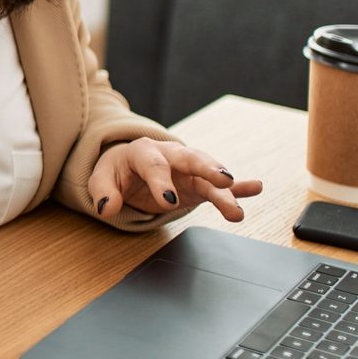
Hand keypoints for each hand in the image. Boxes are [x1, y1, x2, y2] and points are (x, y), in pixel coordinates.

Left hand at [89, 139, 263, 222]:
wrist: (130, 165)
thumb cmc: (118, 170)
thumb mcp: (102, 177)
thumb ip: (102, 191)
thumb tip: (106, 207)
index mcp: (144, 151)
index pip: (153, 165)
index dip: (161, 182)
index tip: (168, 202)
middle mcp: (172, 156)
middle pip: (191, 159)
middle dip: (208, 168)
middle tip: (223, 180)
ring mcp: (189, 169)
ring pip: (210, 177)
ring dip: (226, 190)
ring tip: (237, 207)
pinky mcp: (199, 184)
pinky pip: (220, 185)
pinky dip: (238, 187)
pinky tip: (255, 188)